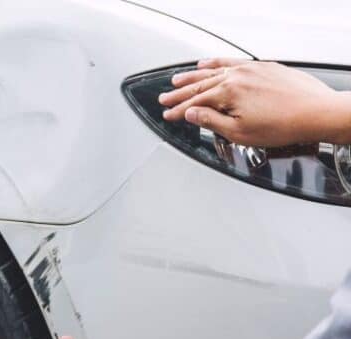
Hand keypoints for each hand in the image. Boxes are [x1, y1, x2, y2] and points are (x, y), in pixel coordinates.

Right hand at [160, 58, 350, 146]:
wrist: (317, 112)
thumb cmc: (283, 125)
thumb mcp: (239, 132)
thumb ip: (211, 121)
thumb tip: (191, 114)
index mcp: (228, 93)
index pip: (194, 102)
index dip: (178, 111)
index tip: (168, 115)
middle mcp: (237, 76)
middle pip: (200, 84)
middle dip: (179, 93)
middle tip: (165, 98)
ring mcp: (250, 69)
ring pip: (214, 70)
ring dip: (193, 75)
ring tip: (178, 79)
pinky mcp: (264, 67)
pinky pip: (232, 62)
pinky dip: (217, 63)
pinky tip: (209, 63)